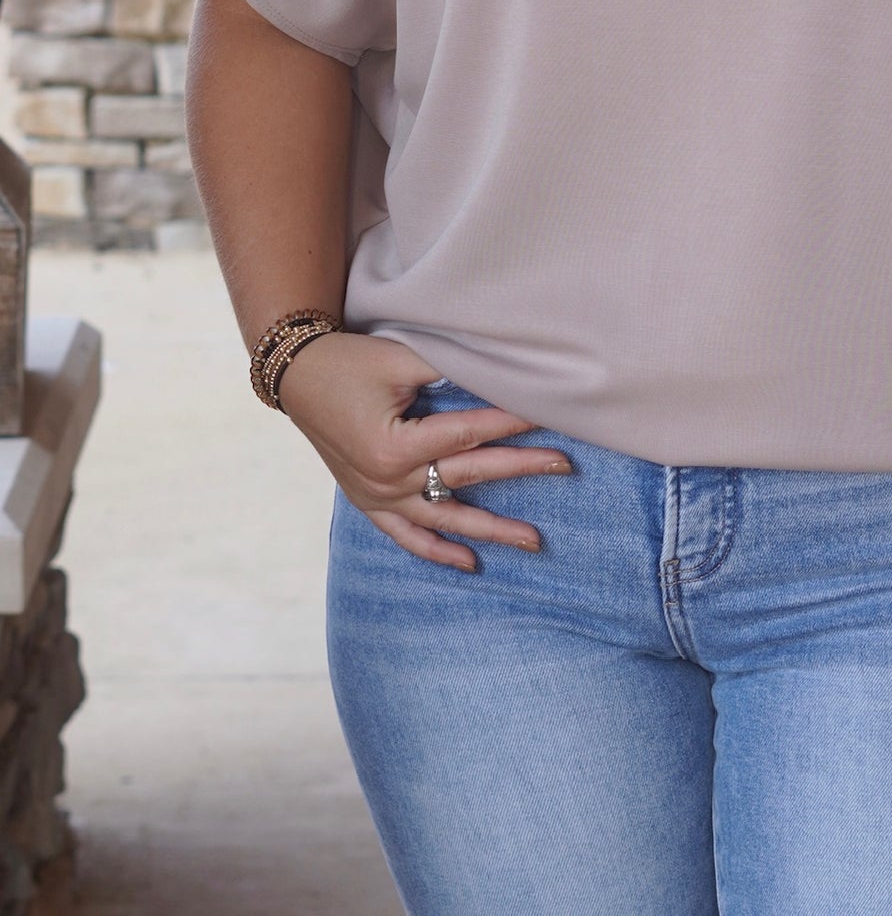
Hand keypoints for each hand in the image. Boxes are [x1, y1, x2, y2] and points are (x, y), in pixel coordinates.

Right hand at [275, 331, 573, 570]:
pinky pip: (407, 536)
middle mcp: (388, 480)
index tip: (550, 415)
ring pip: (444, 519)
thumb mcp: (400, 358)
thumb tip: (503, 372)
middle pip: (467, 476)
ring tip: (534, 540)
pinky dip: (437, 550)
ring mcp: (377, 497)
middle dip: (520, 469)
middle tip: (564, 465)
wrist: (297, 375)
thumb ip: (450, 369)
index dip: (513, 422)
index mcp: (396, 445)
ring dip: (490, 529)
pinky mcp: (369, 501)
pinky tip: (471, 562)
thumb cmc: (350, 360)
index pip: (470, 434)